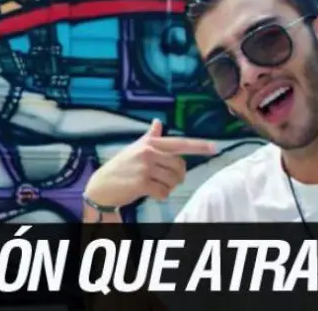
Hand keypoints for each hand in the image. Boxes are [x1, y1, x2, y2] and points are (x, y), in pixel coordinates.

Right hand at [84, 119, 216, 206]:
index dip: (199, 146)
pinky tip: (150, 192)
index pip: (180, 143)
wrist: (102, 185)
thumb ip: (149, 137)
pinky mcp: (142, 183)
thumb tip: (158, 122)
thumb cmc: (121, 166)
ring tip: (154, 185)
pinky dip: (160, 195)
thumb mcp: (134, 148)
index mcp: (150, 143)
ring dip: (167, 187)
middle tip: (165, 179)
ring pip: (173, 181)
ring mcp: (145, 168)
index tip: (215, 147)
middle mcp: (148, 153)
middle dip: (177, 176)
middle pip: (180, 166)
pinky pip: (164, 192)